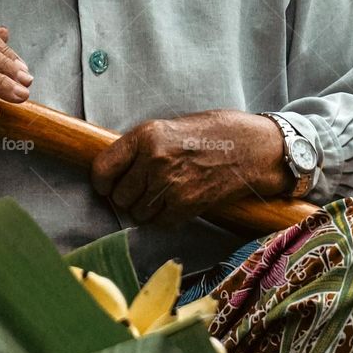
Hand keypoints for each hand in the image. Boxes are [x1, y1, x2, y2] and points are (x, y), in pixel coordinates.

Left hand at [91, 110, 291, 225]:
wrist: (251, 147)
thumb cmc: (211, 134)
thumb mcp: (168, 128)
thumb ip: (140, 148)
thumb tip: (114, 171)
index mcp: (145, 136)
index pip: (102, 169)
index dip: (101, 182)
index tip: (106, 185)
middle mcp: (153, 160)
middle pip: (119, 196)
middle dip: (128, 197)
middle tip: (144, 189)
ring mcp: (169, 184)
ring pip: (137, 214)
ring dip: (146, 210)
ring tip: (164, 194)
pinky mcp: (186, 205)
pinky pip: (159, 223)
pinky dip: (165, 218)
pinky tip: (178, 203)